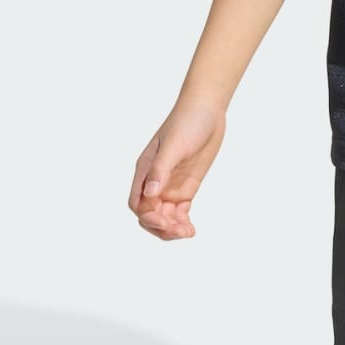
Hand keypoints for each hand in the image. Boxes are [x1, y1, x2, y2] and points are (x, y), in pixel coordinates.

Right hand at [128, 96, 226, 239]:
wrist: (206, 110)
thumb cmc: (186, 122)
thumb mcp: (173, 145)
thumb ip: (161, 169)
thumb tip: (150, 193)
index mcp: (145, 171)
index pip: (137, 203)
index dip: (147, 217)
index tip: (164, 221)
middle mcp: (155, 181)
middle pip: (150, 215)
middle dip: (161, 227)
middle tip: (179, 231)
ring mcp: (170, 185)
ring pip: (165, 217)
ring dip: (173, 229)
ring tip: (188, 233)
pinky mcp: (186, 187)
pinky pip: (180, 212)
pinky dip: (183, 223)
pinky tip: (191, 230)